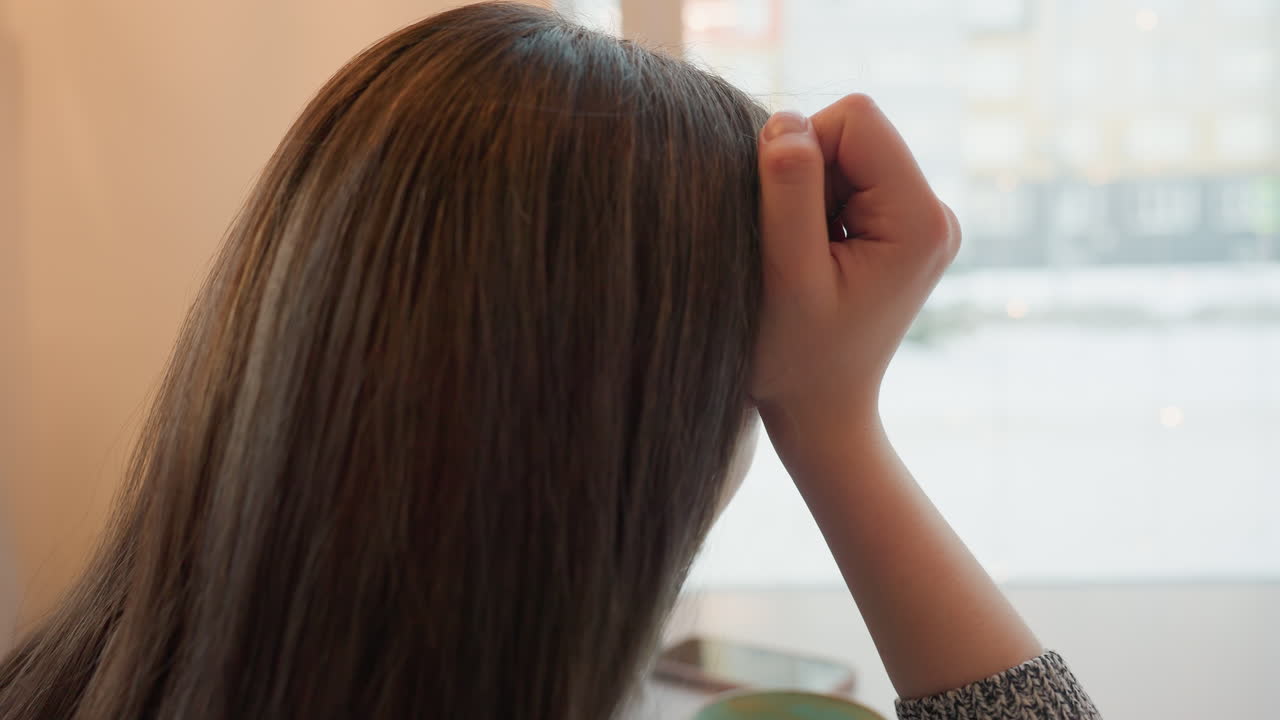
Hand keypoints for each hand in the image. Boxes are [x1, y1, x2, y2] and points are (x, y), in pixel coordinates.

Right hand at [751, 95, 959, 440]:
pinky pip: (846, 182)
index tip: (785, 220)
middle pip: (852, 133)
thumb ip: (787, 193)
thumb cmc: (797, 358)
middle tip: (794, 250)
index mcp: (921, 219)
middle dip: (805, 179)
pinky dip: (815, 213)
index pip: (855, 118)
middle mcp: (935, 212)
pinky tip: (813, 264)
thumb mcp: (784, 275)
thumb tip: (786, 121)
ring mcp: (921, 220)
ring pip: (843, 156)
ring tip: (804, 263)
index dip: (801, 153)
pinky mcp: (900, 228)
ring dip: (806, 199)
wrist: (820, 413)